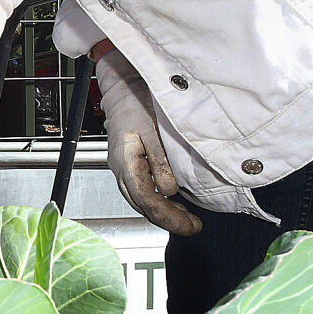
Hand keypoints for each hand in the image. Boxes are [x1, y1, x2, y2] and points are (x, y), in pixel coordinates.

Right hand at [95, 49, 201, 235]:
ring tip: (185, 220)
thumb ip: (161, 159)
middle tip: (193, 227)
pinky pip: (140, 190)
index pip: (146, 199)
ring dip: (162, 212)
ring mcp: (121, 167)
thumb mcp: (152, 127)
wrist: (122, 85)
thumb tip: (170, 189)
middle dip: (167, 220)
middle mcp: (119, 168)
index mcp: (124, 161)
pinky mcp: (128, 163)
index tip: (191, 224)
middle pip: (141, 205)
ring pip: (139, 200)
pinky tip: (171, 202)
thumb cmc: (136, 100)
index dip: (169, 216)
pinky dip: (156, 201)